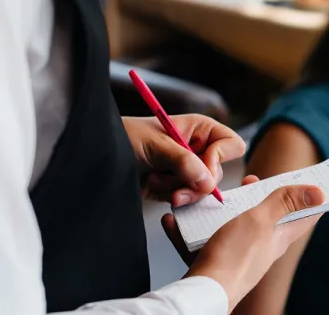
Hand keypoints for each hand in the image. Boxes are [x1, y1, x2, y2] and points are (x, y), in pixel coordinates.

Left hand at [122, 115, 245, 206]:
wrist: (97, 158)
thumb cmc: (124, 137)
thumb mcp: (154, 144)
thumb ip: (183, 161)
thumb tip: (208, 182)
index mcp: (199, 129)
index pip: (231, 144)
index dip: (220, 158)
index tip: (201, 169)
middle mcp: (197, 149)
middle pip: (218, 173)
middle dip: (195, 182)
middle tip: (176, 189)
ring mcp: (186, 170)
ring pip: (203, 190)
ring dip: (179, 190)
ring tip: (155, 182)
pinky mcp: (174, 187)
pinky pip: (187, 199)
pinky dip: (170, 197)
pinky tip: (153, 186)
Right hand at [161, 182, 324, 308]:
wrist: (202, 293)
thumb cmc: (234, 258)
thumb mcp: (262, 221)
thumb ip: (285, 203)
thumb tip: (319, 193)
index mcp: (278, 237)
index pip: (304, 217)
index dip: (311, 199)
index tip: (316, 183)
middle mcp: (261, 247)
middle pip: (266, 217)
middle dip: (259, 196)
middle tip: (251, 181)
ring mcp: (237, 255)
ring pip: (231, 227)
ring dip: (221, 210)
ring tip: (210, 198)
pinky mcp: (213, 261)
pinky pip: (200, 241)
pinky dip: (188, 230)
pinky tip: (176, 221)